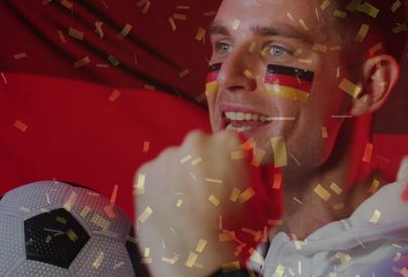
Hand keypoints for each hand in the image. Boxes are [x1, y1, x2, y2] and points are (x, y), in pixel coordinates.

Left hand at [135, 130, 280, 276]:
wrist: (201, 264)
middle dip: (203, 168)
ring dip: (180, 178)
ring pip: (175, 163)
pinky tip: (172, 209)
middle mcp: (196, 143)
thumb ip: (259, 177)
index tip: (229, 179)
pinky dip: (161, 189)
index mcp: (228, 143)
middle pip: (200, 150)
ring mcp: (167, 158)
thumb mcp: (262, 204)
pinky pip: (155, 176)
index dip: (230, 163)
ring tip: (187, 207)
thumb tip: (258, 168)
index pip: (230, 143)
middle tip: (207, 196)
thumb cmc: (235, 237)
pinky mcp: (145, 174)